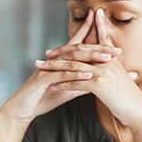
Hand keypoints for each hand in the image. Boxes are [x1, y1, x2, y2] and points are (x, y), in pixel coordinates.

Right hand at [1, 9, 119, 123]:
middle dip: (99, 47)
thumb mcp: (70, 89)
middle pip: (80, 49)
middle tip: (117, 49)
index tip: (110, 32)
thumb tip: (102, 79)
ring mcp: (49, 68)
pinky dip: (76, 74)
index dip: (92, 34)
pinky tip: (89, 74)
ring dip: (91, 58)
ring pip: (72, 59)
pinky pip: (62, 74)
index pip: (79, 44)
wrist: (24, 109)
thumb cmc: (46, 97)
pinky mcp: (43, 79)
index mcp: (62, 60)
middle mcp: (55, 60)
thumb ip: (84, 82)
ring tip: (107, 59)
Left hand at [34, 8, 141, 127]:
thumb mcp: (124, 81)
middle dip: (61, 51)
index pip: (100, 40)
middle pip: (79, 52)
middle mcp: (107, 62)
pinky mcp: (98, 85)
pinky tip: (51, 86)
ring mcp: (103, 72)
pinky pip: (75, 82)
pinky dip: (62, 84)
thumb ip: (116, 72)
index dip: (91, 28)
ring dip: (54, 67)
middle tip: (47, 52)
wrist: (140, 112)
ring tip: (41, 68)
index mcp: (113, 60)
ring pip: (73, 66)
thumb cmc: (132, 100)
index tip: (82, 20)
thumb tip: (112, 69)